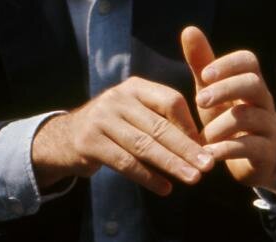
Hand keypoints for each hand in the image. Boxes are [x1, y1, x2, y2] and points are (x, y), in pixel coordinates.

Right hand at [31, 76, 213, 194]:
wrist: (67, 136)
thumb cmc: (114, 126)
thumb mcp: (135, 111)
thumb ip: (162, 120)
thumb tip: (200, 145)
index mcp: (133, 87)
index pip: (170, 100)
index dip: (189, 124)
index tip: (206, 146)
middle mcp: (116, 99)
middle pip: (158, 126)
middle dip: (186, 148)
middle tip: (208, 166)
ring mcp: (100, 119)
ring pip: (143, 145)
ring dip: (171, 164)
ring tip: (193, 179)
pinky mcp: (89, 142)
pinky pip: (125, 162)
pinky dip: (148, 177)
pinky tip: (165, 188)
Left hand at [181, 26, 275, 194]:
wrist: (253, 159)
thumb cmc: (227, 116)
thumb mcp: (212, 90)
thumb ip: (201, 63)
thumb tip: (189, 29)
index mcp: (249, 82)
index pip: (248, 61)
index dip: (227, 64)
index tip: (204, 75)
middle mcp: (263, 101)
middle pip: (253, 84)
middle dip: (224, 90)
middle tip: (200, 101)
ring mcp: (268, 127)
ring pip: (250, 116)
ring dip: (221, 125)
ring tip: (202, 135)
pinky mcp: (266, 152)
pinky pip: (252, 147)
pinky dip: (228, 149)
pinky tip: (209, 152)